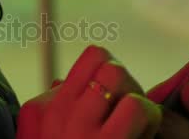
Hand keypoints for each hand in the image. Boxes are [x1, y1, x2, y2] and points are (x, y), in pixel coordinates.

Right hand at [17, 45, 161, 138]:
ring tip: (135, 123)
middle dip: (123, 83)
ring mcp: (81, 129)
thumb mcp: (41, 137)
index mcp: (39, 110)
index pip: (92, 57)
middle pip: (104, 61)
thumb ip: (53, 109)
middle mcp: (56, 113)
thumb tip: (61, 83)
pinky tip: (144, 134)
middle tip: (124, 110)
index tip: (109, 101)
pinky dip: (149, 119)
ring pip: (116, 74)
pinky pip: (136, 106)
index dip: (108, 75)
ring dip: (135, 98)